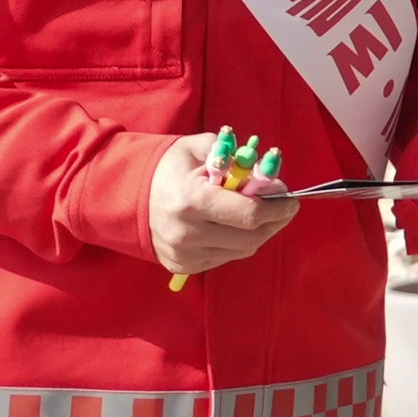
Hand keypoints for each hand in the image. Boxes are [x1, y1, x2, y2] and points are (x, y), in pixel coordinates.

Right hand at [149, 132, 297, 276]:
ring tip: (261, 213)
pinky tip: (234, 225)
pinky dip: (239, 242)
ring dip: (260, 232)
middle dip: (275, 221)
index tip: (291, 197)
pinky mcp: (183, 267)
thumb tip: (269, 172)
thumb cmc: (168, 168)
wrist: (126, 197)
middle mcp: (187, 233)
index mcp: (192, 201)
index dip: (278, 207)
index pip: (249, 214)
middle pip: (251, 237)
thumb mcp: (199, 149)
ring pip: (242, 250)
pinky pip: (226, 257)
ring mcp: (184, 255)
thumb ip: (235, 156)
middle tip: (284, 206)